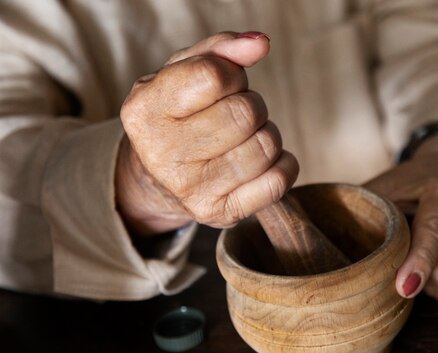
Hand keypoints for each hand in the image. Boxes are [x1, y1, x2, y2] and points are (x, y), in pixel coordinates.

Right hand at [116, 32, 298, 234]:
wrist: (163, 177)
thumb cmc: (181, 114)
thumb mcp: (185, 72)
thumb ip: (221, 50)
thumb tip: (261, 44)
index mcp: (145, 110)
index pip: (213, 76)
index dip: (233, 75)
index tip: (226, 85)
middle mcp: (161, 154)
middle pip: (245, 114)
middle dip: (253, 106)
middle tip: (237, 115)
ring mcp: (191, 189)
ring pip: (265, 146)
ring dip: (267, 134)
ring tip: (246, 138)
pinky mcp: (220, 214)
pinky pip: (278, 182)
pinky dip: (283, 165)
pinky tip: (263, 161)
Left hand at [365, 133, 437, 300]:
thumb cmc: (413, 185)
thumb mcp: (390, 184)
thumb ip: (372, 207)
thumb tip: (339, 236)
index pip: (436, 231)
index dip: (420, 261)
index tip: (404, 287)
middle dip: (420, 276)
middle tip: (400, 261)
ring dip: (430, 281)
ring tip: (420, 255)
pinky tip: (437, 263)